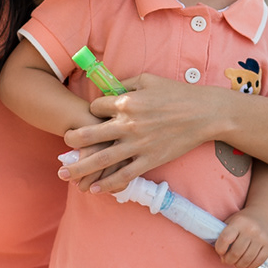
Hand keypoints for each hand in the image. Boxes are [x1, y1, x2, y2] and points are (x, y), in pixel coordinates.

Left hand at [60, 73, 220, 191]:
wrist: (204, 114)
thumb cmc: (178, 94)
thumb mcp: (149, 80)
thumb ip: (126, 84)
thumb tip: (109, 88)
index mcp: (126, 102)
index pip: (95, 108)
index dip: (92, 111)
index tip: (95, 116)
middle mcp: (128, 124)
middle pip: (89, 135)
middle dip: (72, 142)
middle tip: (62, 149)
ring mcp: (138, 144)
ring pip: (101, 159)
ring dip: (80, 168)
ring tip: (65, 174)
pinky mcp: (150, 160)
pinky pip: (124, 174)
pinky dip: (108, 183)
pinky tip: (96, 188)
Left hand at [215, 212, 267, 267]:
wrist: (263, 216)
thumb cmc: (243, 222)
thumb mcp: (231, 222)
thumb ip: (223, 236)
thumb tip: (222, 256)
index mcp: (239, 222)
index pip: (225, 238)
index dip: (219, 249)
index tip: (220, 251)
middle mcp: (252, 229)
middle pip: (236, 252)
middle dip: (228, 260)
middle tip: (227, 260)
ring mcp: (262, 238)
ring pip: (246, 260)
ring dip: (238, 265)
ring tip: (236, 262)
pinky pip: (258, 262)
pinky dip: (250, 267)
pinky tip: (246, 265)